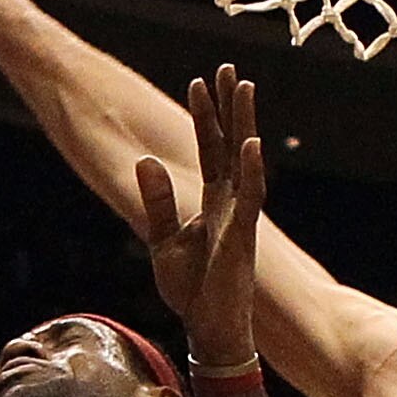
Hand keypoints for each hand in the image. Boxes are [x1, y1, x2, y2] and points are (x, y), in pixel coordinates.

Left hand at [137, 65, 263, 370]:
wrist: (208, 329)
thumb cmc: (190, 291)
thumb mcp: (162, 241)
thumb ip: (156, 201)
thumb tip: (144, 160)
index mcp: (212, 202)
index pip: (209, 149)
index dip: (204, 117)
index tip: (199, 82)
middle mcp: (231, 203)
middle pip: (231, 144)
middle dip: (230, 106)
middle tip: (229, 67)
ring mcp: (241, 217)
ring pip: (245, 160)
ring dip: (245, 123)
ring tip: (244, 86)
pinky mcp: (243, 236)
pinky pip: (251, 198)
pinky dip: (251, 170)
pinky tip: (251, 143)